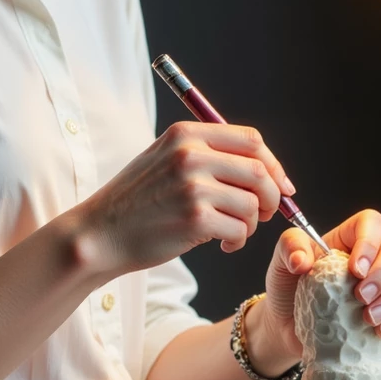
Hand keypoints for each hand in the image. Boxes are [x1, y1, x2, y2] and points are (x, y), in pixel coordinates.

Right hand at [75, 120, 294, 276]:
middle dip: (271, 196)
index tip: (281, 185)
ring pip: (252, 203)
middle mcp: (190, 155)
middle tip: (264, 213)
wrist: (100, 233)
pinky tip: (222, 244)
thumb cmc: (136, 202)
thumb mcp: (164, 159)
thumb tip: (264, 169)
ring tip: (232, 232)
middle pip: (259, 170)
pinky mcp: (195, 218)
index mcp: (186, 135)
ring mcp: (193, 186)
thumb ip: (207, 155)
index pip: (251, 140)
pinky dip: (238, 240)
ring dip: (251, 223)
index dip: (274, 165)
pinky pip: (240, 229)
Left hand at [255, 208, 380, 364]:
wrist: (287, 326)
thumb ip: (289, 248)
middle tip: (360, 295)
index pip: (372, 222)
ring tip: (368, 318)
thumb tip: (302, 260)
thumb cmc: (288, 288)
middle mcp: (375, 257)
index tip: (355, 269)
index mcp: (349, 238)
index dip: (370, 241)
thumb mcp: (281, 262)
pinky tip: (379, 332)